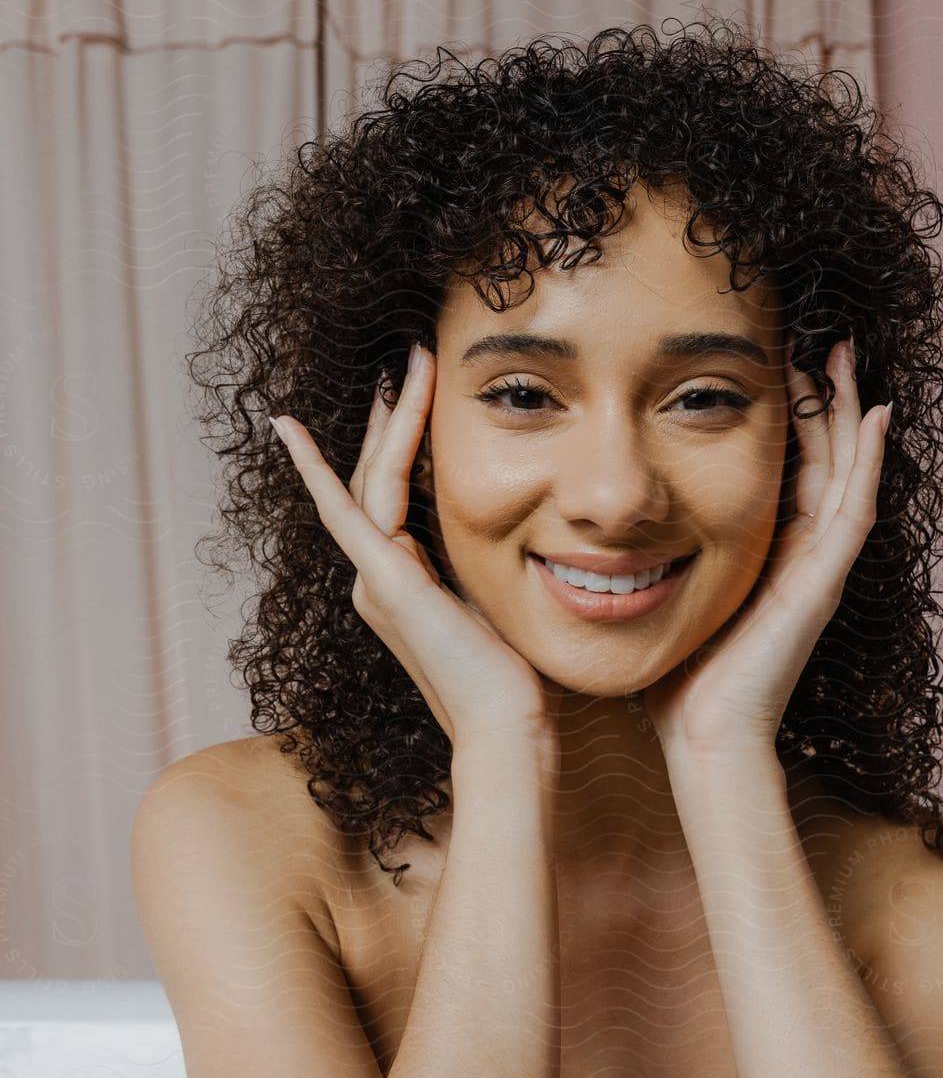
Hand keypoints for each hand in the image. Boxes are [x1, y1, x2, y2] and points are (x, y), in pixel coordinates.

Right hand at [269, 344, 561, 751]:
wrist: (506, 722)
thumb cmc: (512, 674)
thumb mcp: (494, 596)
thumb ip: (478, 559)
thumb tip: (514, 523)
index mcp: (400, 581)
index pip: (392, 494)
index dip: (397, 440)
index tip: (410, 392)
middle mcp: (376, 577)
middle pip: (374, 476)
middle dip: (390, 414)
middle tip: (410, 355)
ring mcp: (374, 578)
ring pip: (372, 479)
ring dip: (390, 418)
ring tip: (411, 361)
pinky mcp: (384, 580)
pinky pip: (346, 511)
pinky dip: (316, 470)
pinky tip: (292, 431)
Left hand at [641, 336, 890, 760]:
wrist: (703, 741)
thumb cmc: (677, 683)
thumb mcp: (665, 597)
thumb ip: (653, 559)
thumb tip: (603, 525)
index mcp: (766, 558)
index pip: (785, 469)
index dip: (785, 416)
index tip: (770, 361)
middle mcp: (800, 559)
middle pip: (823, 460)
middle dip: (821, 399)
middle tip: (818, 338)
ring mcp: (817, 572)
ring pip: (845, 474)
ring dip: (847, 413)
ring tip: (844, 355)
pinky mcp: (821, 587)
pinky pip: (853, 513)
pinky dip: (866, 464)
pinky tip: (874, 416)